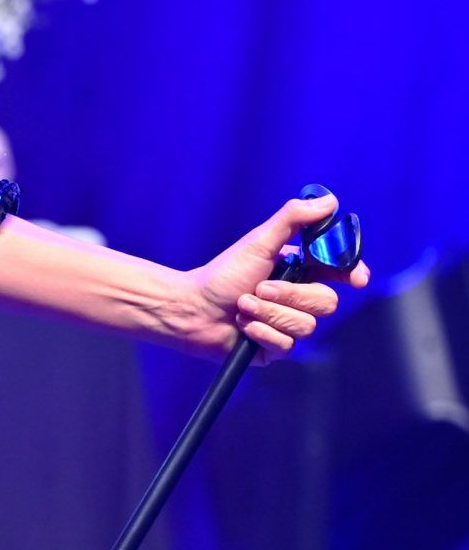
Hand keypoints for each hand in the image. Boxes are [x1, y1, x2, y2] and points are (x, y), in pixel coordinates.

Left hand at [168, 190, 369, 363]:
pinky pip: (286, 345)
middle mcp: (299, 299)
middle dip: (290, 295)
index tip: (357, 278)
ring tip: (243, 305)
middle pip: (326, 303)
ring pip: (306, 326)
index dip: (353, 274)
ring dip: (269, 313)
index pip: (340, 273)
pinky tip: (243, 325)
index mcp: (300, 271)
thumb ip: (293, 220)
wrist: (192, 308)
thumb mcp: (258, 243)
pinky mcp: (276, 348)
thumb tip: (328, 201)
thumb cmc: (223, 274)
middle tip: (258, 288)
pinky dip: (260, 332)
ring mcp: (289, 325)